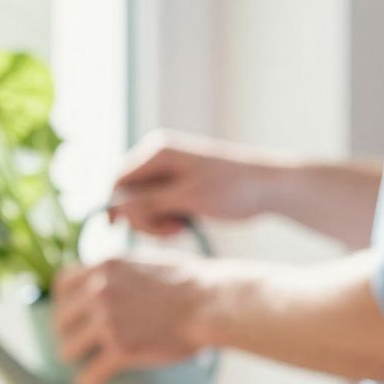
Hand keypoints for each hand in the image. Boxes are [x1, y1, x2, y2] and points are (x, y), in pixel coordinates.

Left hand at [53, 251, 220, 383]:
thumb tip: (120, 280)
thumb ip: (124, 271)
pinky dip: (87, 382)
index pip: (63, 284)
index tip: (71, 314)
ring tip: (82, 365)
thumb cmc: (191, 282)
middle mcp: (99, 292)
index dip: (65, 302)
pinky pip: (91, 372)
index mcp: (105, 268)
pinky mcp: (121, 350)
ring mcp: (107, 322)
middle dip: (68, 332)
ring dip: (74, 358)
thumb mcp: (147, 261)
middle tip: (77, 343)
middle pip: (62, 319)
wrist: (210, 302)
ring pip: (69, 348)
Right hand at [106, 129, 281, 234]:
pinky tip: (185, 227)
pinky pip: (159, 208)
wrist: (269, 187)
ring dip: (156, 223)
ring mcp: (170, 173)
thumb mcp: (188, 199)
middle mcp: (159, 159)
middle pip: (128, 193)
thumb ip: (150, 203)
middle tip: (172, 231)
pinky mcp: (181, 188)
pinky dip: (167, 221)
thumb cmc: (233, 189)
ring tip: (181, 229)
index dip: (115, 205)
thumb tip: (114, 208)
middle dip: (143, 217)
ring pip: (144, 204)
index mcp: (157, 152)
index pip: (117, 179)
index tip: (118, 230)